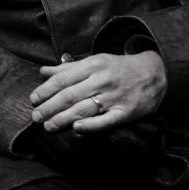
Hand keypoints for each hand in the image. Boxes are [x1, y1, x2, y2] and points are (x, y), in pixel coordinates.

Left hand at [30, 51, 166, 132]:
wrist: (154, 73)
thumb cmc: (118, 68)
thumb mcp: (94, 61)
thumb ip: (68, 68)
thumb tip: (43, 71)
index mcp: (92, 66)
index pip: (63, 79)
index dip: (46, 90)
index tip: (33, 100)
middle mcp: (101, 80)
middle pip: (70, 95)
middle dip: (50, 107)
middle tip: (36, 117)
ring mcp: (114, 96)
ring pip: (84, 108)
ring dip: (64, 118)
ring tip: (49, 126)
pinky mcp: (126, 111)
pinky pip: (107, 120)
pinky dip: (92, 124)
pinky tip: (77, 128)